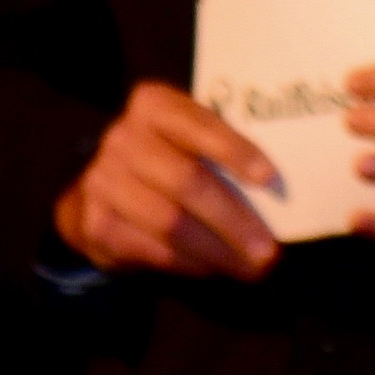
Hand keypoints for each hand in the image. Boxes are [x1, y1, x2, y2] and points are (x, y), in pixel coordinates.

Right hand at [60, 80, 281, 278]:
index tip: (270, 179)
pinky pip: (153, 250)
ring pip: (171, 223)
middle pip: (187, 182)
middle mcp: (123, 138)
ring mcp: (103, 181)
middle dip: (234, 220)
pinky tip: (216, 268)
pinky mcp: (96, 224)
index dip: (235, 151)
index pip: (199, 125)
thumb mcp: (187, 140)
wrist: (98, 193)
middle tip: (269, 251)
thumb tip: (277, 190)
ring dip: (218, 251)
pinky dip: (192, 264)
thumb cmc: (166, 159)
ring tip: (251, 267)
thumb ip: (220, 151)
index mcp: (153, 106)